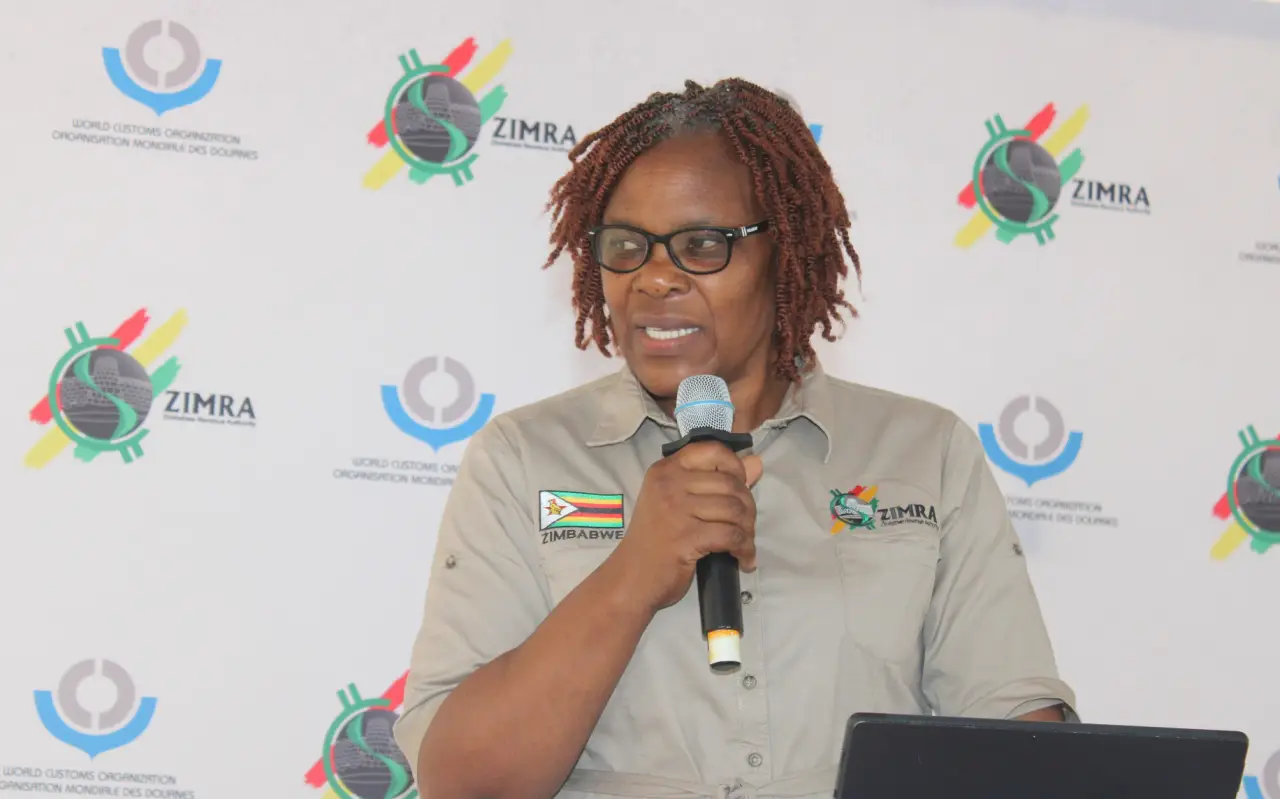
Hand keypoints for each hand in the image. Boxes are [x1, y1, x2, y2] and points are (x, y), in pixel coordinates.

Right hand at [609, 441, 763, 612]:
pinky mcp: (687, 536)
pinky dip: (745, 550)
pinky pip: (732, 536)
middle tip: (746, 528)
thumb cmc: (655, 541)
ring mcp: (676, 509)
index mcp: (666, 470)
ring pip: (734, 509)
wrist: (631, 578)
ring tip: (744, 544)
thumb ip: (716, 481)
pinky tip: (743, 560)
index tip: (740, 490)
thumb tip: (756, 463)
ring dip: (748, 531)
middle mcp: (669, 483)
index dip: (736, 468)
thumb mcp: (680, 504)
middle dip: (748, 508)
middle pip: (731, 483)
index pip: (713, 450)